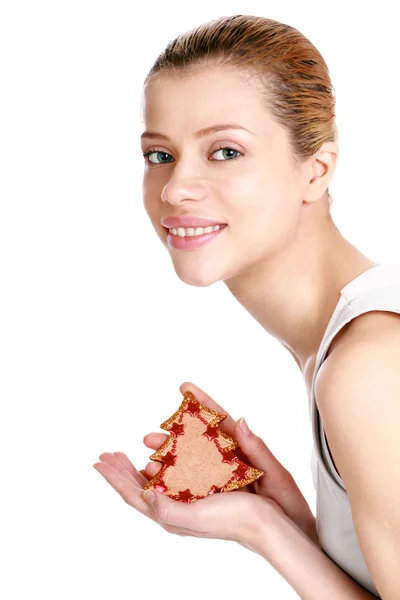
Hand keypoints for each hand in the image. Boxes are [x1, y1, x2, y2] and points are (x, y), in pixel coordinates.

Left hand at [93, 436, 285, 553]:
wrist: (268, 523)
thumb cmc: (233, 521)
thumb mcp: (197, 518)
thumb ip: (168, 509)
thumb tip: (143, 494)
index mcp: (172, 514)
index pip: (135, 495)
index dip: (115, 478)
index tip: (99, 461)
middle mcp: (178, 505)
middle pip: (142, 485)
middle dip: (123, 469)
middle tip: (109, 453)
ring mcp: (192, 495)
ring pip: (160, 475)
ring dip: (146, 459)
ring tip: (137, 445)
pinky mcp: (207, 485)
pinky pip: (179, 470)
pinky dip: (168, 459)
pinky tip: (166, 453)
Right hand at [142, 382, 318, 545]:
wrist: (290, 534)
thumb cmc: (288, 502)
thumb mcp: (276, 474)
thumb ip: (257, 448)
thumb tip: (240, 420)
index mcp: (243, 449)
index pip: (219, 420)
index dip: (202, 402)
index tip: (184, 386)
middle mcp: (228, 462)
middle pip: (195, 442)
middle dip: (171, 436)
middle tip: (148, 437)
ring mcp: (221, 480)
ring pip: (188, 464)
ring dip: (166, 461)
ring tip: (147, 462)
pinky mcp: (217, 499)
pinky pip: (192, 488)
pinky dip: (173, 484)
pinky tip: (156, 483)